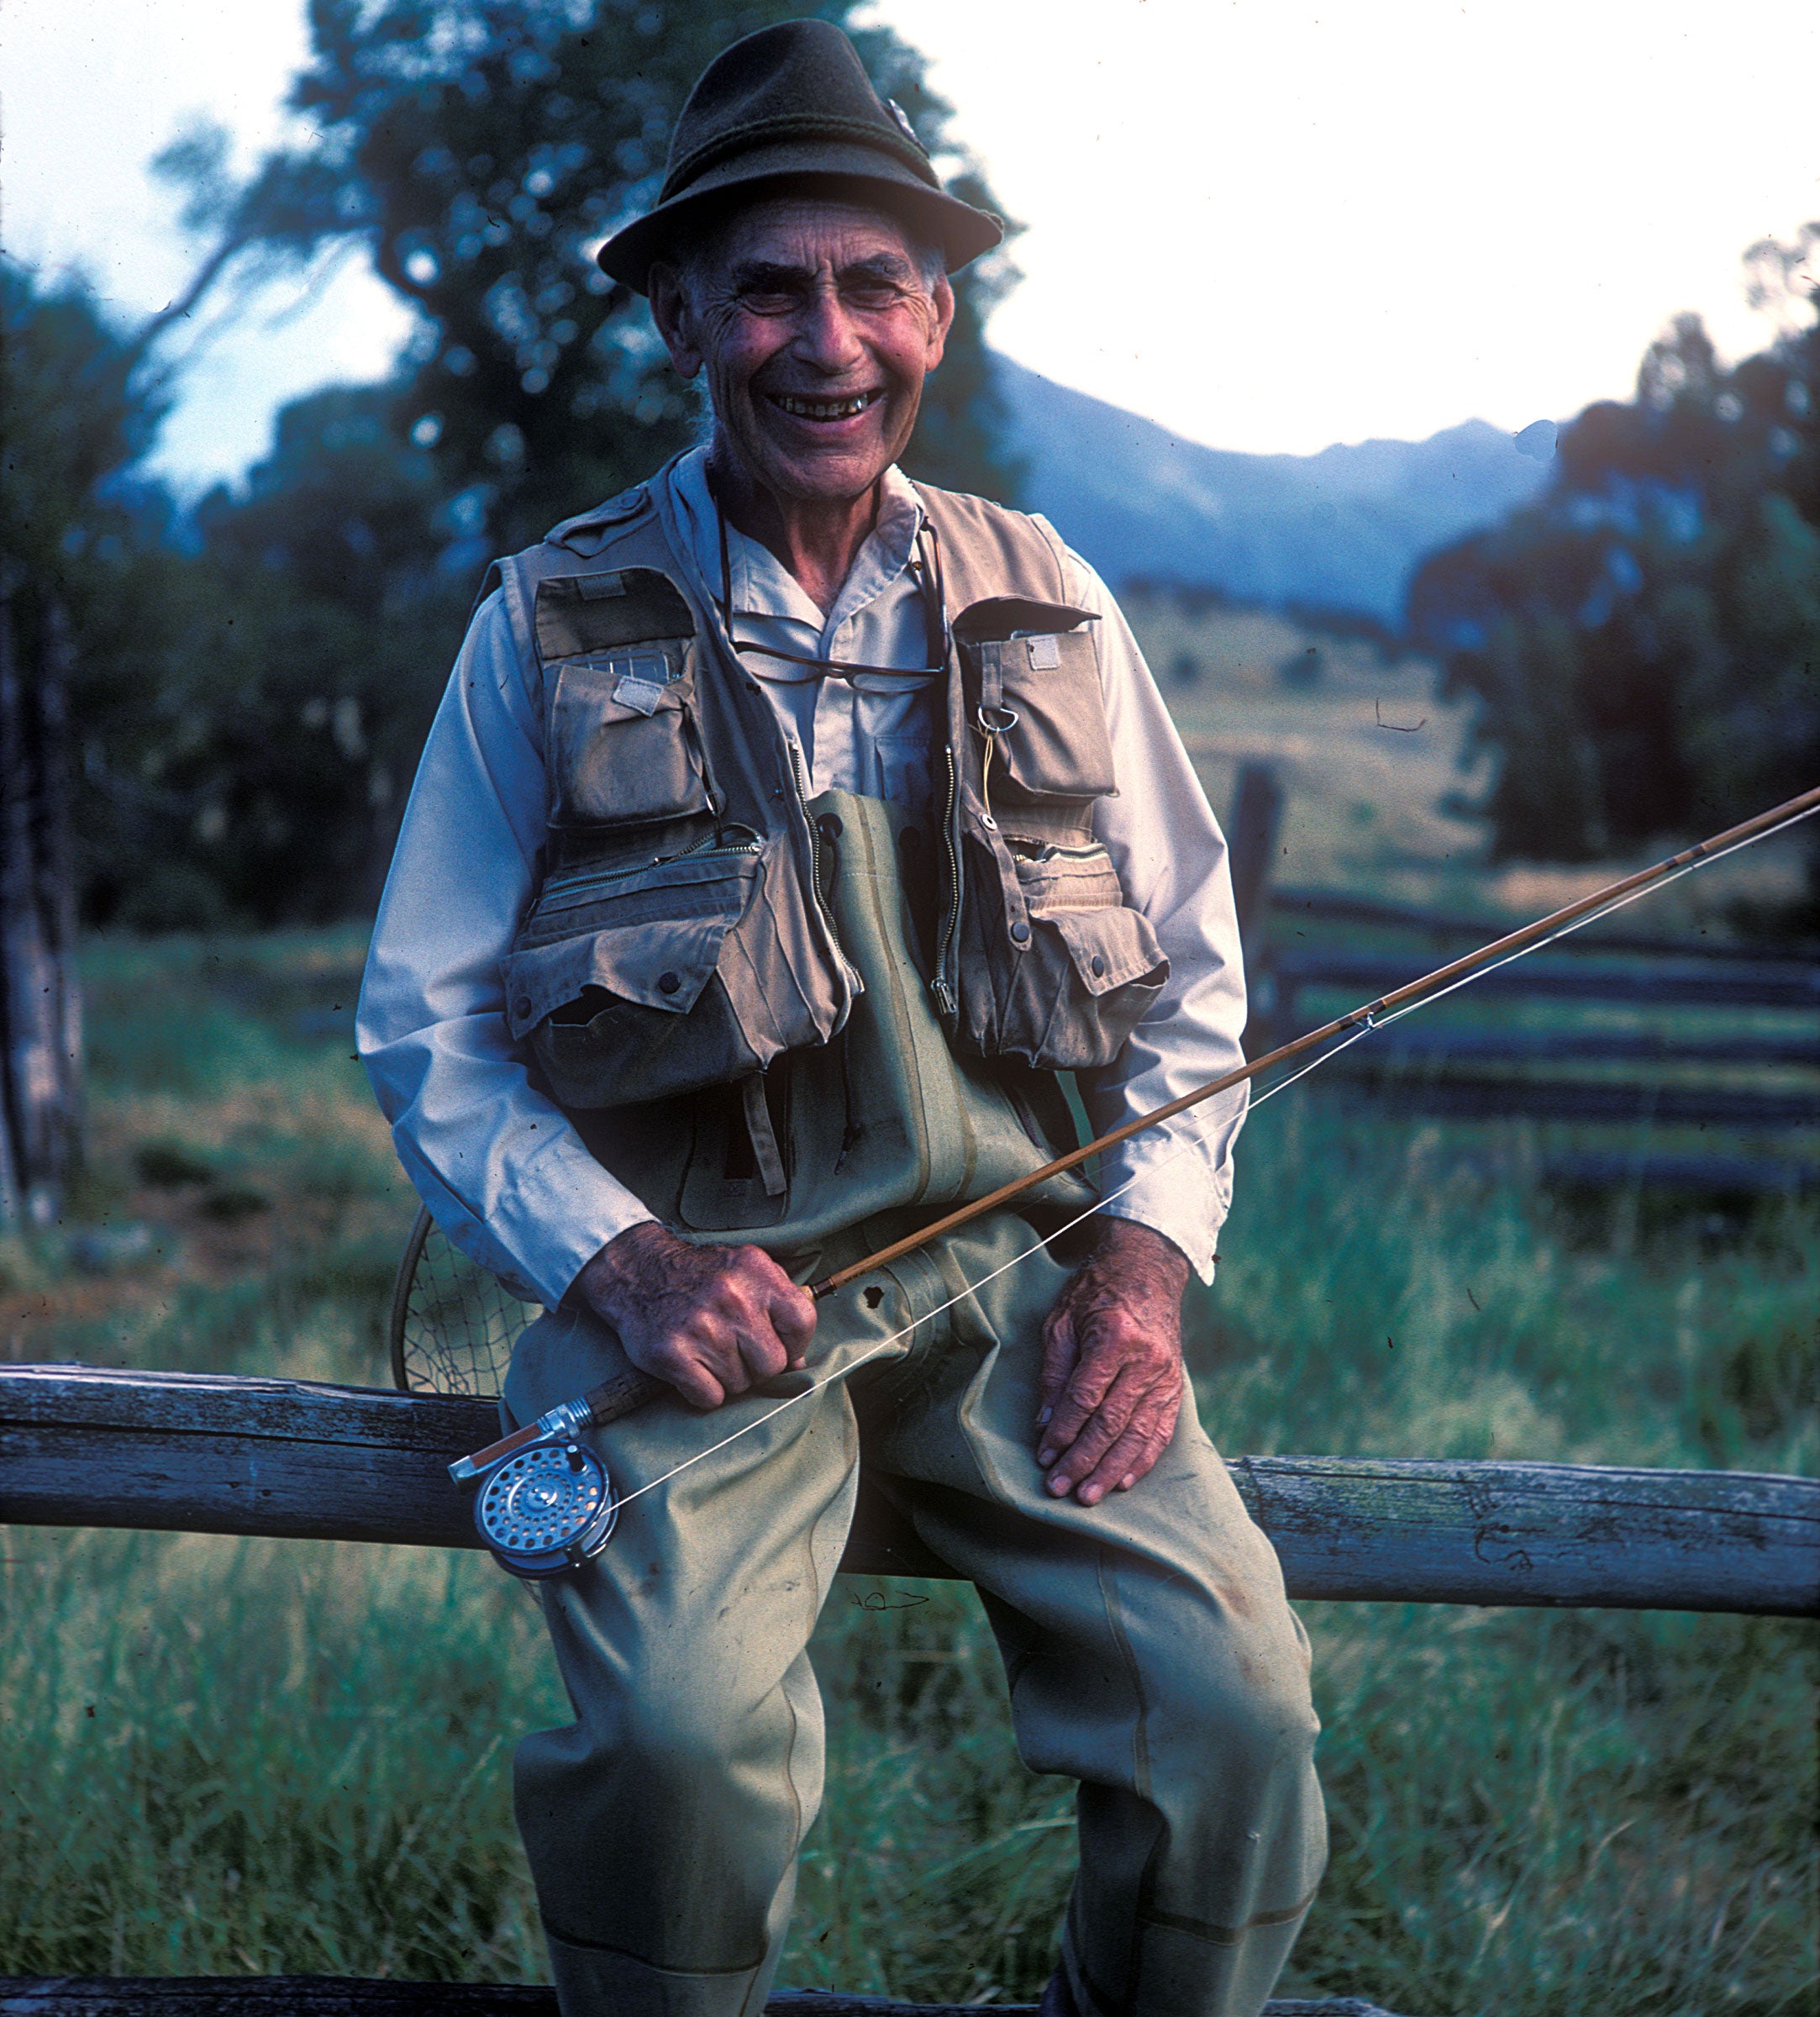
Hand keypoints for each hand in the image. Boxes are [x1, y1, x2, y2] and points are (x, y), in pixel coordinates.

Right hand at [577, 1221, 816, 1409]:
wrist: (638, 1272)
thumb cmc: (699, 1276)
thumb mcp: (745, 1272)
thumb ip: (778, 1307)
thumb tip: (798, 1362)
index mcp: (755, 1272)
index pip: (802, 1321)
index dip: (795, 1344)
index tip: (779, 1346)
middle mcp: (732, 1297)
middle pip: (772, 1363)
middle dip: (758, 1366)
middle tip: (736, 1352)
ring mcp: (701, 1327)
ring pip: (740, 1384)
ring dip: (727, 1378)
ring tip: (709, 1353)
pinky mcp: (673, 1354)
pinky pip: (710, 1397)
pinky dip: (703, 1391)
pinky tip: (693, 1367)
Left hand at [1036, 1219, 1189, 1505]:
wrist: (1148, 1269)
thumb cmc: (1097, 1291)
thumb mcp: (1063, 1321)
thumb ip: (1055, 1373)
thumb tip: (1046, 1424)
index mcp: (1115, 1338)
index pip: (1085, 1399)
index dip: (1063, 1432)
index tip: (1045, 1457)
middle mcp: (1146, 1360)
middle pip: (1111, 1423)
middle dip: (1084, 1460)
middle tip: (1061, 1488)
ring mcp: (1166, 1375)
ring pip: (1138, 1434)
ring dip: (1112, 1469)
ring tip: (1089, 1495)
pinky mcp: (1175, 1386)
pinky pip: (1160, 1430)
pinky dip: (1142, 1459)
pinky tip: (1124, 1480)